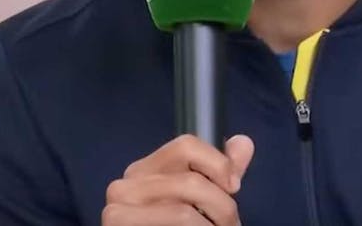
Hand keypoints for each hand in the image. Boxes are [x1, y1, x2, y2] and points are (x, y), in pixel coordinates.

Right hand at [102, 134, 254, 224]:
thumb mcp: (201, 201)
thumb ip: (219, 174)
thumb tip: (243, 143)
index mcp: (144, 171)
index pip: (186, 146)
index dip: (218, 163)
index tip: (234, 187)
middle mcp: (125, 186)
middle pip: (191, 181)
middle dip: (223, 207)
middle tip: (230, 225)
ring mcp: (118, 211)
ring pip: (184, 212)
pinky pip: (178, 223)